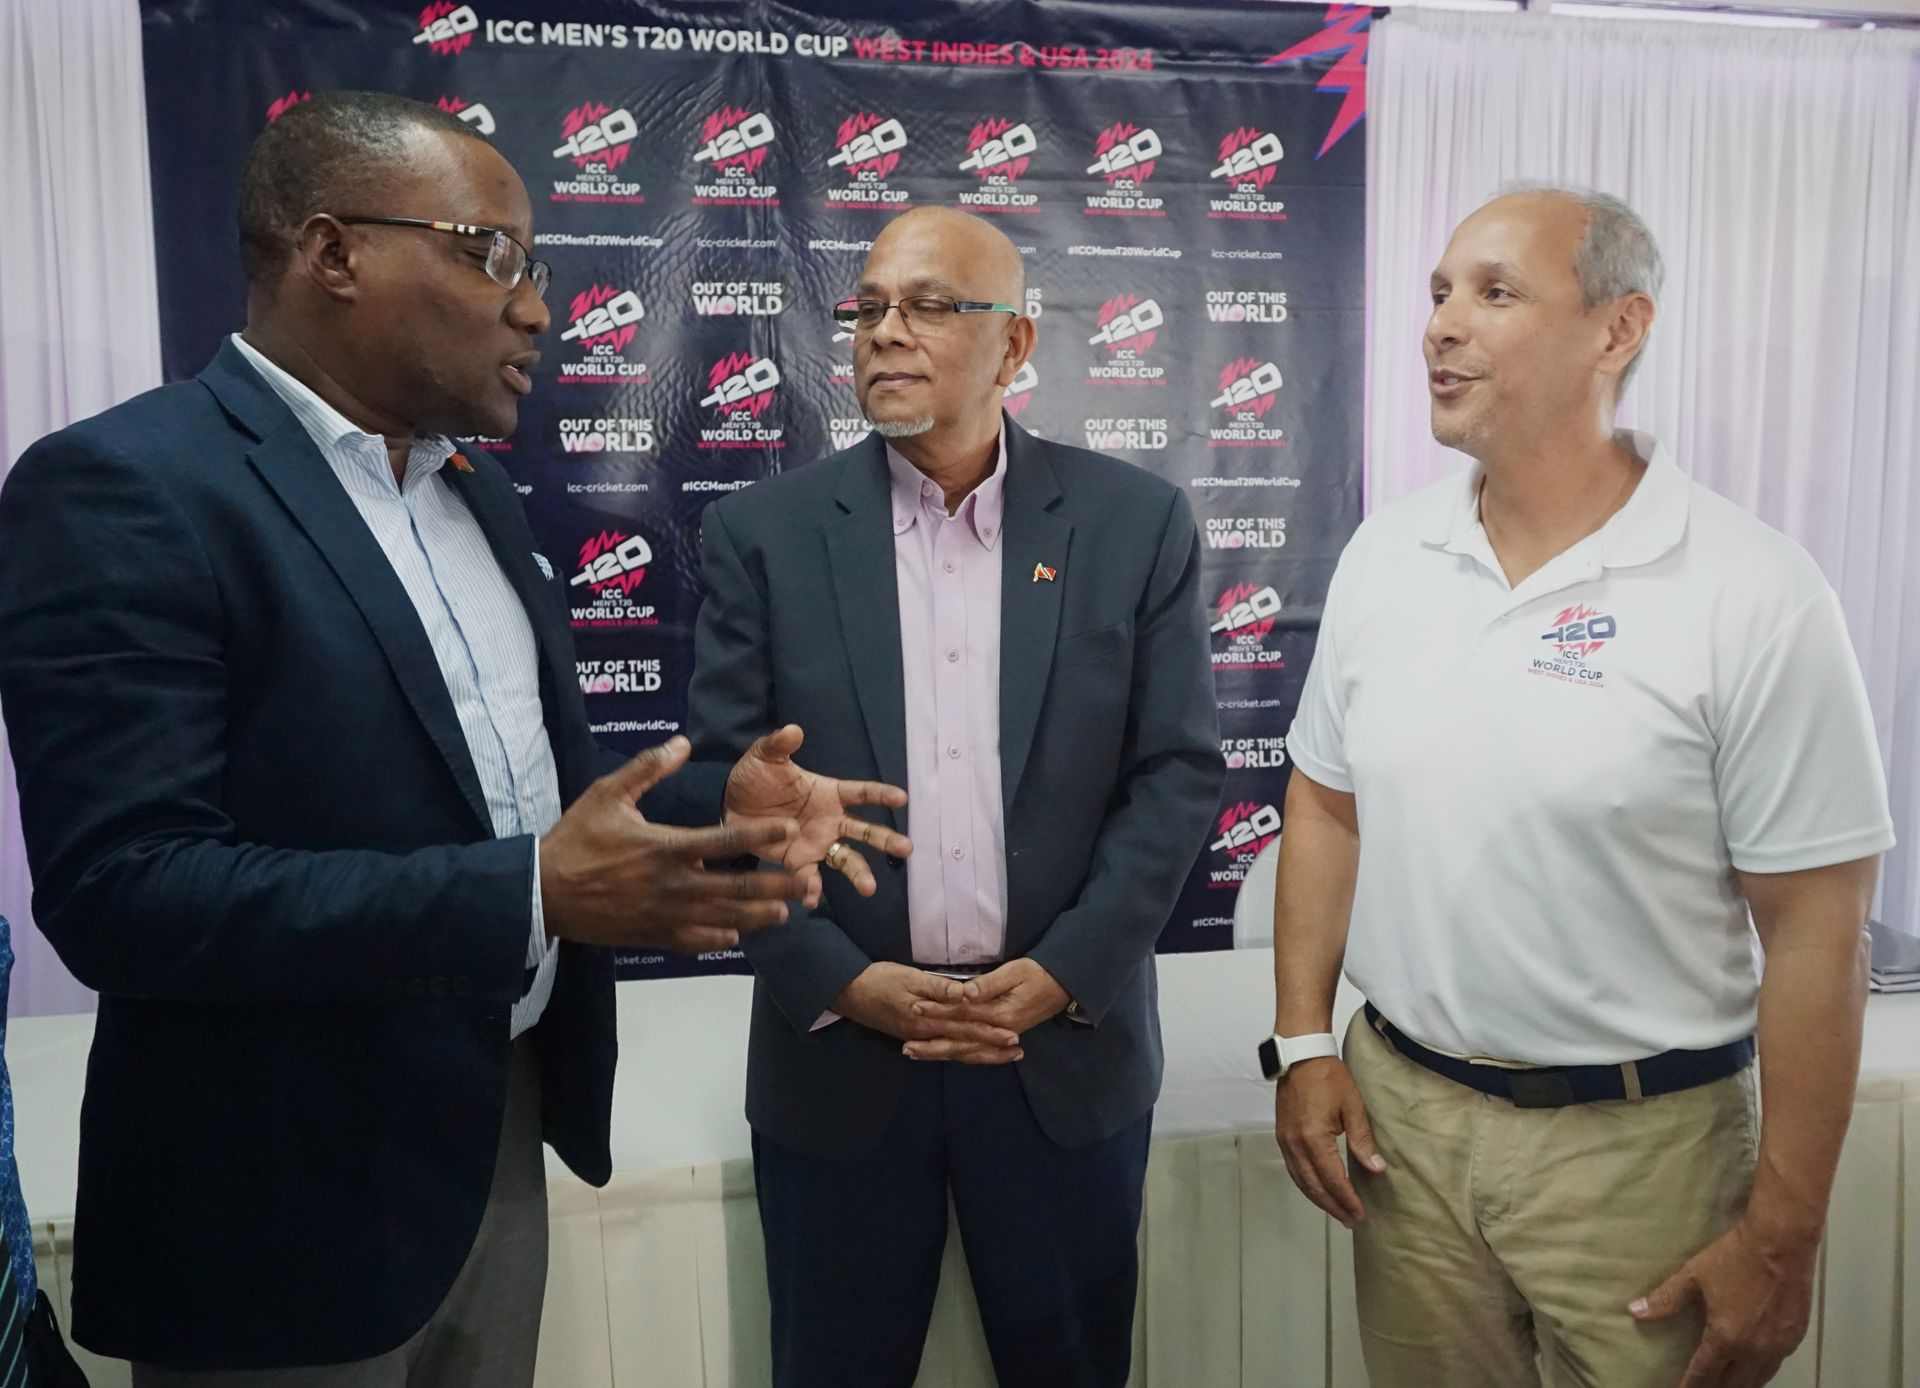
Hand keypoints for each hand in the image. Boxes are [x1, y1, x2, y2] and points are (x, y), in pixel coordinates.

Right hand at [540, 737, 807, 952]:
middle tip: (803, 883)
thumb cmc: (576, 839)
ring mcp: (665, 914)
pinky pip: (696, 941)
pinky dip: (720, 939)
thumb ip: (647, 769)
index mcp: (666, 846)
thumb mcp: (607, 794)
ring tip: (784, 914)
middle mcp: (673, 884)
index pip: (725, 839)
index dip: (761, 835)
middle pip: (737, 887)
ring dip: (757, 917)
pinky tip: (737, 935)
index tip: (789, 832)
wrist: (543, 893)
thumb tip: (681, 742)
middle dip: (774, 886)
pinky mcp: (653, 936)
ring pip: (724, 919)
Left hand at [723, 724, 911, 901]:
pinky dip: (812, 889)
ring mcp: (818, 843)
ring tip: (869, 888)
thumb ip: (779, 745)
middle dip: (886, 840)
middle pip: (865, 830)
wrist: (729, 805)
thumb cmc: (755, 778)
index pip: (862, 793)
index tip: (902, 798)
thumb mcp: (765, 757)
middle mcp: (831, 820)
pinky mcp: (799, 861)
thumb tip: (793, 729)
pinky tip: (811, 898)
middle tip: (906, 849)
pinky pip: (810, 878)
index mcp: (829, 793)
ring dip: (859, 873)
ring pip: (847, 860)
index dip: (882, 794)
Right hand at [831, 962, 1022, 1061]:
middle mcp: (926, 1033)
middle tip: (1016, 1052)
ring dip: (979, 1054)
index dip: (990, 1031)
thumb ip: (937, 987)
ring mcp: (919, 1038)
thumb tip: (964, 994)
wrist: (850, 992)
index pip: (966, 1026)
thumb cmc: (880, 979)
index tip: (1012, 1036)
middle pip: (964, 1043)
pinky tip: (970, 1055)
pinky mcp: (913, 1037)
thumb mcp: (908, 977)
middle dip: (991, 1048)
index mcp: (928, 1018)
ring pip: (955, 1050)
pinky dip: (959, 1053)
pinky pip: (942, 1050)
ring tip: (1002, 1056)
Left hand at [903, 958, 1067, 1061]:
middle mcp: (998, 1031)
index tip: (915, 1006)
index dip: (937, 1010)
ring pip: (967, 1051)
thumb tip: (964, 993)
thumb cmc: (1038, 973)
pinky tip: (944, 1056)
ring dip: (941, 1053)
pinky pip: (978, 1052)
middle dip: (932, 1044)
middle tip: (906, 1047)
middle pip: (960, 1042)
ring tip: (916, 1054)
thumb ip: (988, 984)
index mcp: (999, 1014)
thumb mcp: (1014, 972)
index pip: (962, 1014)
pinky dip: (960, 1055)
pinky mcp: (1002, 1037)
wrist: (1063, 984)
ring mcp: (1001, 1037)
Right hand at [1273, 1056, 1386, 1227]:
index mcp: (1314, 1138)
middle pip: (1314, 1186)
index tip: (1360, 1214)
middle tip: (1351, 1220)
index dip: (1347, 1199)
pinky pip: (1293, 1170)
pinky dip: (1306, 1185)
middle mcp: (1295, 1145)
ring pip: (1301, 1181)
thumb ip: (1363, 1140)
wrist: (1301, 1056)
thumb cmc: (1330, 1078)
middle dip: (1334, 1206)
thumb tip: (1377, 1169)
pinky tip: (1317, 1190)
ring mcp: (1285, 1141)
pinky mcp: (1282, 1136)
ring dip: (1319, 1199)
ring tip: (1337, 1211)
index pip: (1332, 1179)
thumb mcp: (1353, 1107)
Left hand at [1630, 1220, 1816, 1386]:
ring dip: (1739, 1384)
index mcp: (1727, 1338)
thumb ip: (1666, 1299)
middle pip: (1733, 1384)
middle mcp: (1754, 1350)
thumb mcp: (1694, 1275)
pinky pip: (1775, 1365)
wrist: (1782, 1243)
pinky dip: (1760, 1372)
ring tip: (1725, 1383)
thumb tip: (1635, 1311)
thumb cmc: (1734, 1257)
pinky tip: (1753, 1367)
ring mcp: (1779, 1346)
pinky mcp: (1795, 1338)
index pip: (1704, 1373)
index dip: (1690, 1386)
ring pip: (1758, 1379)